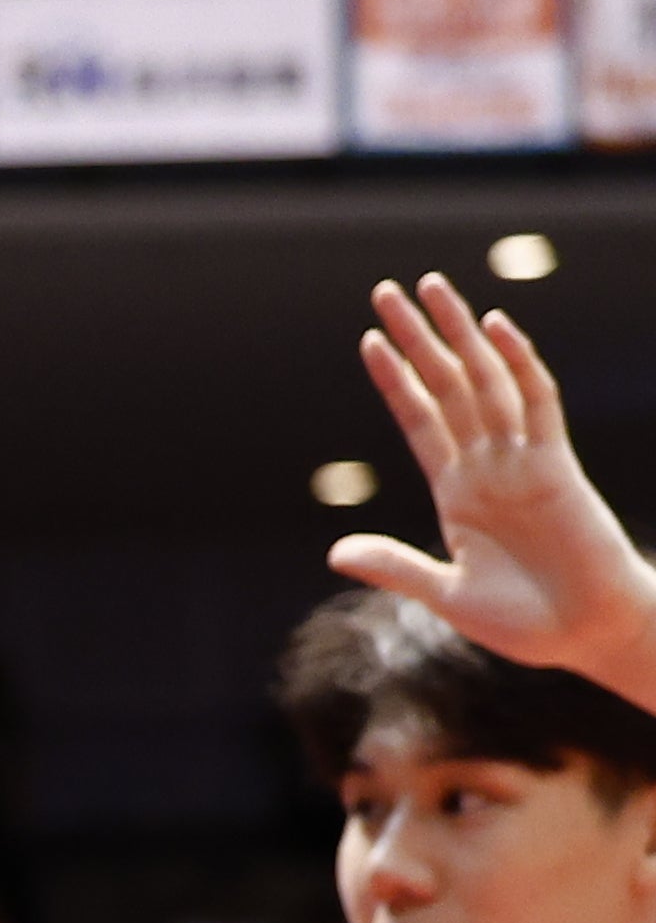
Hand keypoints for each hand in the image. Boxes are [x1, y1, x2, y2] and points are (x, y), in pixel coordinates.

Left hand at [336, 272, 655, 700]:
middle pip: (447, 385)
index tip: (370, 340)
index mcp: (456, 493)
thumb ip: (395, 566)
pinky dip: (517, 364)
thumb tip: (335, 552)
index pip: (419, 419)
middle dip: (419, 338)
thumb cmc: (525, 622)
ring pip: (486, 381)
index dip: (396, 379)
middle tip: (387, 289)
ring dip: (459, 334)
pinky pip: (538, 403)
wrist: (588, 634)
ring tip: (432, 288)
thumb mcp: (446, 594)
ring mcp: (522, 460)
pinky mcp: (558, 465)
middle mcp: (486, 466)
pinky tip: (495, 327)